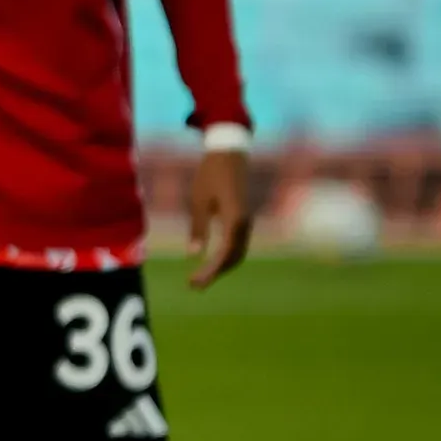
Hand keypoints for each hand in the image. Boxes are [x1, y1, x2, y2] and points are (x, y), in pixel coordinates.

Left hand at [186, 146, 252, 289]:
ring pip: (238, 252)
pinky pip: (238, 244)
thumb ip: (198, 227)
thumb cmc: (210, 174)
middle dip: (215, 273)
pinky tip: (212, 263)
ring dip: (221, 267)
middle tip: (194, 286)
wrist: (229, 154)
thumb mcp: (199, 200)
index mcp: (235, 218)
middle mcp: (245, 223)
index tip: (194, 282)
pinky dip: (226, 256)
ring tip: (200, 278)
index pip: (225, 253)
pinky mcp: (244, 218)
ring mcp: (246, 221)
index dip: (211, 271)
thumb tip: (193, 255)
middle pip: (233, 257)